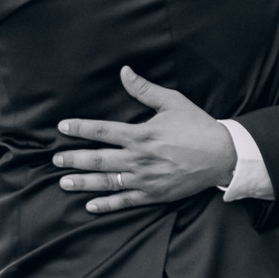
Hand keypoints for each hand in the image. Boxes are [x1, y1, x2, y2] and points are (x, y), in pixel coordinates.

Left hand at [53, 66, 237, 212]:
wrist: (222, 156)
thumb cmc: (198, 126)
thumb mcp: (173, 102)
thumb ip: (145, 89)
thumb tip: (124, 71)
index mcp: (141, 134)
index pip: (102, 131)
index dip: (80, 128)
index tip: (62, 127)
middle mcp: (139, 158)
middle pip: (98, 159)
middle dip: (74, 159)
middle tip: (55, 160)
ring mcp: (145, 179)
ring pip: (107, 182)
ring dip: (83, 182)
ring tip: (64, 182)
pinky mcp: (154, 195)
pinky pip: (125, 201)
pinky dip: (106, 205)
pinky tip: (90, 206)